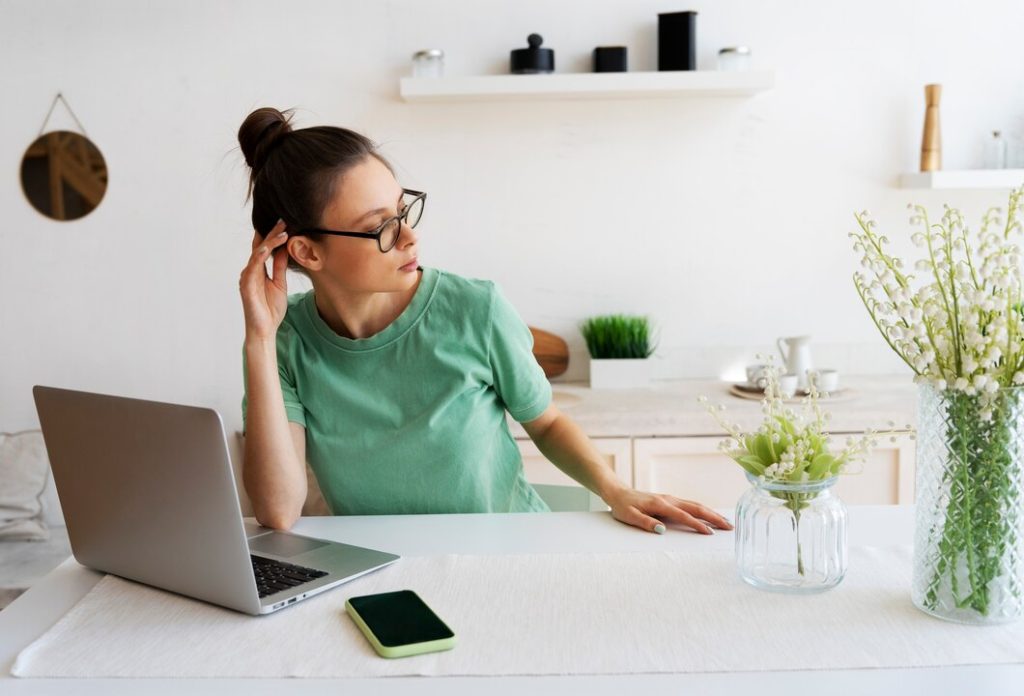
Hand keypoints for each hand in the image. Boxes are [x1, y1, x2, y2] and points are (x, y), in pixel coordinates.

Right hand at [240, 220, 290, 341]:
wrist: (265, 329)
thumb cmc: (270, 309)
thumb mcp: (280, 284)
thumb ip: (280, 267)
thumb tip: (285, 250)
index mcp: (258, 271)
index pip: (265, 249)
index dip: (274, 236)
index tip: (286, 223)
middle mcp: (250, 271)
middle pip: (260, 247)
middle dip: (272, 233)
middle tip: (283, 219)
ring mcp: (247, 277)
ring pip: (257, 253)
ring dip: (269, 242)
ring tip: (282, 231)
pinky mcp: (246, 285)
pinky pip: (253, 267)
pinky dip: (260, 256)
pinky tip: (268, 247)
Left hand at [604, 487, 733, 534]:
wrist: (618, 492)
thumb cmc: (622, 506)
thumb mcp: (629, 516)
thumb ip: (645, 523)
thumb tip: (662, 530)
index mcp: (660, 504)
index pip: (683, 516)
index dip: (697, 525)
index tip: (710, 533)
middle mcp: (669, 499)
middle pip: (696, 507)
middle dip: (714, 517)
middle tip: (729, 527)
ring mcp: (671, 499)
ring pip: (696, 505)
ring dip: (711, 513)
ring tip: (726, 522)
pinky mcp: (670, 500)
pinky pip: (691, 505)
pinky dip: (703, 510)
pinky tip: (710, 515)